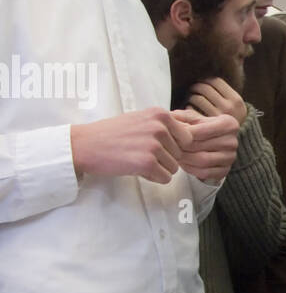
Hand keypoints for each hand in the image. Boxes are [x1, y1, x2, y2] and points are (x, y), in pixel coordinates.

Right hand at [70, 108, 192, 184]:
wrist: (85, 144)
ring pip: (174, 168)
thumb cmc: (113, 133)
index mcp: (160, 114)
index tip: (156, 147)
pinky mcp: (147, 163)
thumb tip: (193, 131)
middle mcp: (160, 127)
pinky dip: (153, 178)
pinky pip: (165, 178)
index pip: (187, 137)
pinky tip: (136, 168)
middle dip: (165, 158)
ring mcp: (154, 145)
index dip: (174, 146)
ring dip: (158, 169)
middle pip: (180, 154)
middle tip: (141, 153)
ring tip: (137, 159)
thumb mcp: (142, 119)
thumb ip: (165, 124)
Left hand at [171, 108, 238, 182]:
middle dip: (182, 147)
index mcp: (228, 124)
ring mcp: (230, 157)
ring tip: (174, 154)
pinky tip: (182, 163)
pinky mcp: (225, 170)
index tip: (170, 134)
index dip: (182, 133)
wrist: (217, 142)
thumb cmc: (204, 128)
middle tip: (168, 146)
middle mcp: (232, 141)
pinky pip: (205, 173)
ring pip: (202, 161)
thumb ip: (183, 117)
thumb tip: (169, 118)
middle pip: (200, 146)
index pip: (200, 130)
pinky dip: (190, 169)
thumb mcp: (196, 118)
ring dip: (185, 159)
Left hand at [186, 77, 246, 124]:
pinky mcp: (206, 125)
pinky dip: (188, 108)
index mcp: (235, 99)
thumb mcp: (235, 104)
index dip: (206, 79)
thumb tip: (204, 77)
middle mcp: (228, 107)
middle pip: (204, 87)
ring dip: (191, 97)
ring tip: (192, 100)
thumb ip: (223, 92)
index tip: (202, 82)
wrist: (240, 140)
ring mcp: (217, 117)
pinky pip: (191, 111)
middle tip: (193, 89)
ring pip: (196, 98)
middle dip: (196, 87)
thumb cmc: (233, 118)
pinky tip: (191, 111)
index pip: (215, 81)